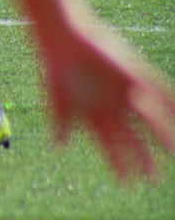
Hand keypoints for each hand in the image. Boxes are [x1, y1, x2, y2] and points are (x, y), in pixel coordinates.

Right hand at [41, 20, 174, 178]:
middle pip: (132, 138)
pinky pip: (156, 89)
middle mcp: (113, 106)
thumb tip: (57, 149)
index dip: (119, 163)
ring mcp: (125, 90)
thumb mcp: (57, 99)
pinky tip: (173, 112)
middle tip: (152, 177)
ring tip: (172, 151)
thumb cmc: (57, 69)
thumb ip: (59, 123)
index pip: (111, 146)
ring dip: (159, 134)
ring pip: (147, 118)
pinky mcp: (133, 73)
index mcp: (95, 116)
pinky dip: (166, 102)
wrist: (64, 37)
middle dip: (142, 158)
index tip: (126, 183)